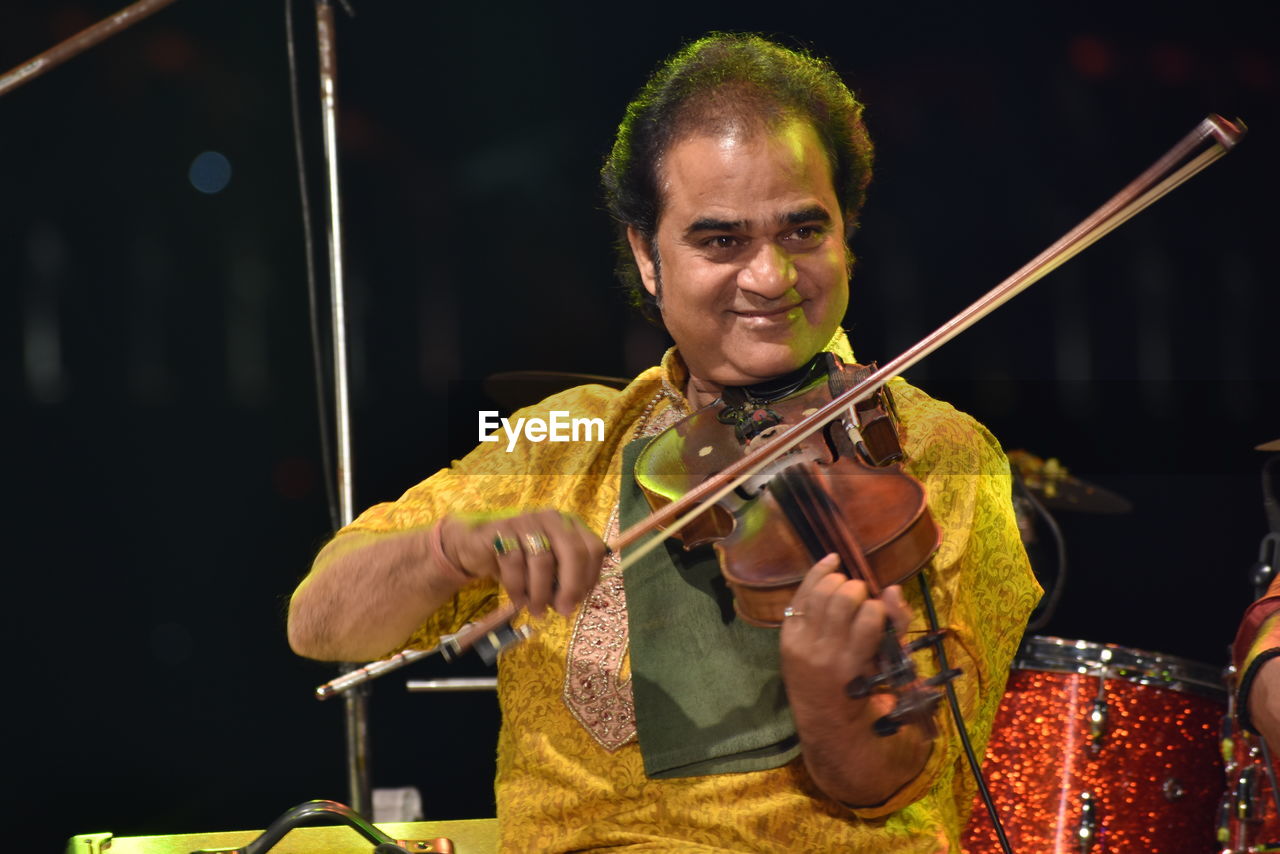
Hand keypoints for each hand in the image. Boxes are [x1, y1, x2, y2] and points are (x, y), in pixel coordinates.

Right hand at [441, 510, 604, 617]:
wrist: (478, 548)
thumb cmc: (521, 562)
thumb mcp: (548, 572)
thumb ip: (564, 582)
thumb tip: (571, 604)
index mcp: (570, 526)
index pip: (593, 548)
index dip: (590, 577)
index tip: (579, 600)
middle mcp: (552, 519)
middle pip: (572, 551)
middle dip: (571, 586)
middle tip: (564, 611)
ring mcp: (527, 521)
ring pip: (542, 559)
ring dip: (541, 592)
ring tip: (537, 610)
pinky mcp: (502, 529)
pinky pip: (514, 561)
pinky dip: (517, 587)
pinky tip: (518, 601)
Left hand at [779, 554, 912, 710]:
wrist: (824, 718)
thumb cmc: (865, 691)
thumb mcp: (889, 666)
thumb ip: (897, 626)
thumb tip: (892, 589)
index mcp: (855, 664)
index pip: (870, 616)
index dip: (878, 606)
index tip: (877, 613)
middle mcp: (826, 653)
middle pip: (843, 598)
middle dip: (858, 589)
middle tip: (861, 598)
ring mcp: (802, 644)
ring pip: (821, 592)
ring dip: (838, 582)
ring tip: (845, 588)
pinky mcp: (787, 636)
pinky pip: (801, 595)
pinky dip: (817, 574)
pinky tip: (831, 562)